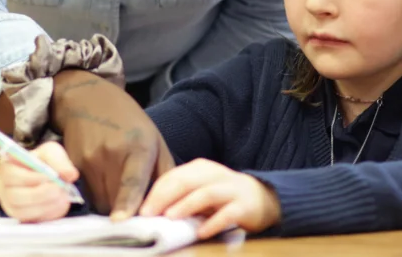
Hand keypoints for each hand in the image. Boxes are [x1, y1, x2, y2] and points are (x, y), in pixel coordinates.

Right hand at [0, 142, 78, 222]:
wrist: (47, 175)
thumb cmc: (43, 162)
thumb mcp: (51, 152)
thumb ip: (59, 160)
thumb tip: (69, 174)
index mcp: (6, 166)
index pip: (10, 174)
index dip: (30, 178)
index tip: (50, 176)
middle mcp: (3, 187)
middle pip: (14, 196)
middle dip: (40, 194)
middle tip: (59, 188)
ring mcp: (9, 205)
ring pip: (22, 212)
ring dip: (45, 205)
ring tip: (62, 196)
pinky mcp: (20, 218)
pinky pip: (31, 221)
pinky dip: (47, 214)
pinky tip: (59, 204)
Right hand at [51, 70, 173, 218]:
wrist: (88, 98)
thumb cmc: (129, 121)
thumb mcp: (155, 140)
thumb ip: (165, 173)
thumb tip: (170, 206)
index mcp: (138, 146)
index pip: (132, 181)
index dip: (126, 202)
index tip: (121, 221)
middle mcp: (111, 152)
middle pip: (114, 201)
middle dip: (123, 210)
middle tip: (131, 205)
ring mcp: (88, 157)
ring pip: (98, 201)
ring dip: (108, 203)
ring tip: (116, 187)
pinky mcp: (71, 162)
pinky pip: (84, 192)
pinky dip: (94, 194)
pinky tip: (100, 178)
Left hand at [139, 159, 280, 239]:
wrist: (262, 198)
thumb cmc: (221, 197)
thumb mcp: (200, 191)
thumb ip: (179, 197)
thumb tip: (149, 212)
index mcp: (200, 168)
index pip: (172, 176)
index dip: (155, 192)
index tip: (140, 209)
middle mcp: (214, 174)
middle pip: (185, 181)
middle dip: (164, 197)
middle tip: (148, 214)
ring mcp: (231, 189)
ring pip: (205, 194)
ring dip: (186, 205)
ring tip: (170, 218)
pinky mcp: (245, 206)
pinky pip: (228, 213)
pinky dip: (213, 223)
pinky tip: (201, 232)